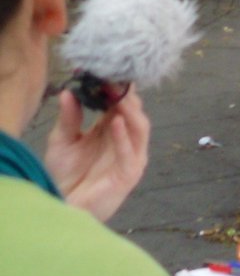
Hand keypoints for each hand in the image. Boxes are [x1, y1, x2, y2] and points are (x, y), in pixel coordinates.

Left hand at [46, 88, 150, 222]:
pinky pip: (130, 152)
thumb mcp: (62, 141)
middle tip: (115, 78)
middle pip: (134, 113)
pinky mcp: (129, 173)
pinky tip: (117, 122)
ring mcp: (131, 156)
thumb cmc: (65, 175)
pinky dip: (124, 136)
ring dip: (131, 111)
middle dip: (126, 96)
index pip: (121, 105)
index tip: (106, 70)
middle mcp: (125, 141)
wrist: (64, 205)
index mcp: (112, 131)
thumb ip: (69, 118)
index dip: (115, 89)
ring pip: (140, 128)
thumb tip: (68, 91)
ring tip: (119, 96)